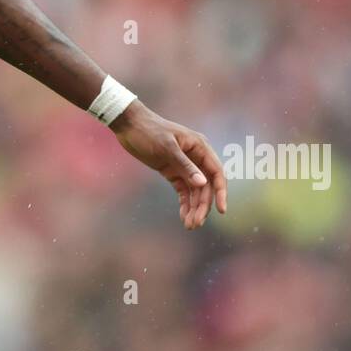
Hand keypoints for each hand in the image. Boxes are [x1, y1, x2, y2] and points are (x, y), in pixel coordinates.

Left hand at [109, 102, 227, 229]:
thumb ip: (185, 166)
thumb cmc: (149, 131)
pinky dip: (184, 203)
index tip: (221, 210)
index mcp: (200, 147)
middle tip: (196, 223)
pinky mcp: (172, 171)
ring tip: (189, 225)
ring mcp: (184, 165)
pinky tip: (183, 217)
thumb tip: (202, 183)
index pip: (216, 173)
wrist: (128, 125)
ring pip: (195, 191)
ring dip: (194, 207)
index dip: (220, 192)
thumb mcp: (166, 148)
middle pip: (205, 186)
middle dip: (202, 205)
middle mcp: (195, 157)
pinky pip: (183, 190)